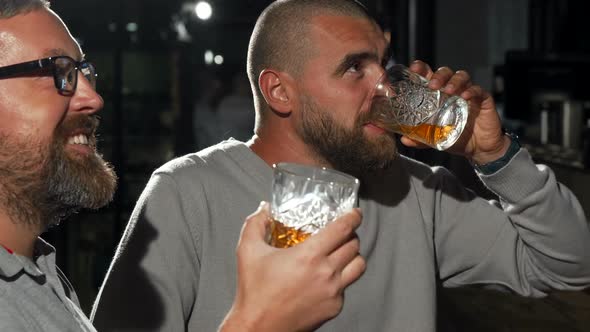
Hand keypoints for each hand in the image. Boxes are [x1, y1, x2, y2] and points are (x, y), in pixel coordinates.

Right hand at [219, 202, 365, 331]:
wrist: (258, 328)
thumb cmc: (254, 292)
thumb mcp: (248, 251)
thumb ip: (256, 224)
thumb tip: (264, 209)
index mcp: (309, 255)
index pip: (343, 229)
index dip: (353, 217)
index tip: (355, 213)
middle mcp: (326, 273)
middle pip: (354, 245)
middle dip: (350, 235)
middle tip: (342, 233)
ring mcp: (333, 292)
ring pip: (359, 266)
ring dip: (353, 255)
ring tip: (341, 253)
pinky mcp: (334, 308)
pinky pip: (347, 286)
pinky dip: (342, 278)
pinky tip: (326, 277)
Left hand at [401, 60, 509, 164]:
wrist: (478, 148)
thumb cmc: (455, 137)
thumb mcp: (434, 138)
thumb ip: (419, 138)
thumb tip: (404, 139)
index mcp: (438, 95)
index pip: (429, 75)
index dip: (422, 69)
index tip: (414, 68)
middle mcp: (452, 90)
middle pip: (445, 72)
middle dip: (438, 75)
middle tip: (432, 85)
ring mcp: (468, 92)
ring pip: (462, 76)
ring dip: (453, 81)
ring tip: (447, 90)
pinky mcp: (483, 99)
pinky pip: (478, 90)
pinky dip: (471, 91)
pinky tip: (465, 96)